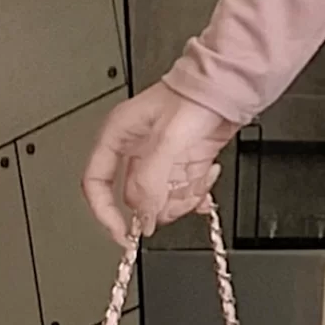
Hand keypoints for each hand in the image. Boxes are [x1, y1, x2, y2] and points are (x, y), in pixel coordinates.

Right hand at [81, 81, 239, 243]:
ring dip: (183, 197)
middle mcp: (136, 151)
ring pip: (162, 200)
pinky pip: (184, 193)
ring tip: (197, 177)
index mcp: (118, 137)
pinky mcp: (184, 166)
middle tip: (179, 195)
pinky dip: (197, 193)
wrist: (228, 90)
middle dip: (160, 204)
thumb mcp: (167, 139)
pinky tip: (207, 176)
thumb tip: (141, 217)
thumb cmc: (194, 97)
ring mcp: (161, 161)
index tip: (123, 234)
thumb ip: (150, 180)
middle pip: (136, 198)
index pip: (96, 183)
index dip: (105, 212)